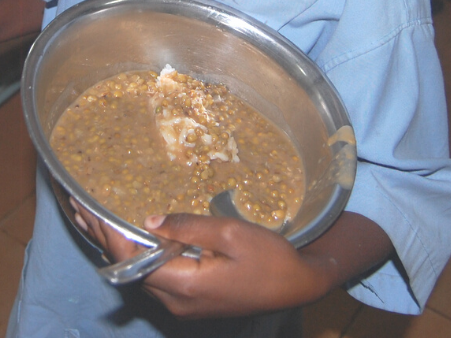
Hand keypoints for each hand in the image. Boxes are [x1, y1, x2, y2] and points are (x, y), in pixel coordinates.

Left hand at [73, 202, 326, 318]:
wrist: (298, 285)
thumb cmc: (271, 258)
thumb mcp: (233, 234)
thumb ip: (190, 228)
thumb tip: (150, 221)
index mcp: (184, 284)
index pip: (134, 259)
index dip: (110, 234)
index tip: (90, 211)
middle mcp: (176, 301)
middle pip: (133, 269)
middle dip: (109, 239)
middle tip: (86, 211)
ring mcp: (184, 305)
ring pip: (145, 274)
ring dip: (126, 248)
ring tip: (105, 220)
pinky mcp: (194, 302)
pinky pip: (161, 278)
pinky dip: (146, 257)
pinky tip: (143, 238)